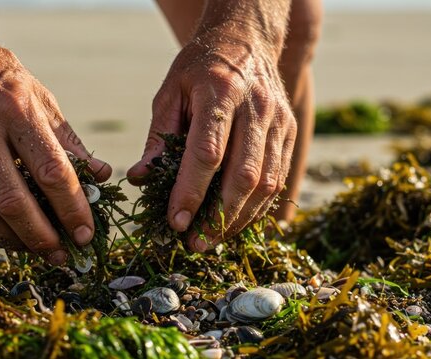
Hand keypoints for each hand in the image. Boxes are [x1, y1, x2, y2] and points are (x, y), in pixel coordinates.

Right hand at [0, 36, 110, 263]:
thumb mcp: (38, 97)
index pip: (51, 171)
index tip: (86, 234)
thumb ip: (69, 140)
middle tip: (63, 255)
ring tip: (37, 249)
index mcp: (15, 108)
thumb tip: (102, 177)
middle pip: (14, 200)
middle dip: (43, 236)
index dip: (72, 209)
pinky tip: (8, 234)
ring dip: (14, 240)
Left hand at [128, 27, 295, 251]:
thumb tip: (141, 178)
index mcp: (219, 93)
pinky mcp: (289, 131)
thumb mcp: (170, 93)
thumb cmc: (199, 69)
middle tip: (195, 243)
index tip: (175, 222)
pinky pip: (278, 178)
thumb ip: (158, 137)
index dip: (191, 192)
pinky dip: (257, 206)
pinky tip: (235, 221)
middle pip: (243, 175)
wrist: (246, 41)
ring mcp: (278, 120)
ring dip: (239, 218)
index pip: (207, 153)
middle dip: (218, 217)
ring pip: (266, 183)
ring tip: (213, 239)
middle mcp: (255, 108)